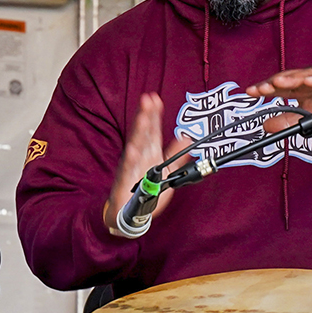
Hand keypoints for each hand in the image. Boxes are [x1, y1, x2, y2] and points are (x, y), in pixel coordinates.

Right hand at [102, 93, 192, 235]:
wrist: (132, 214)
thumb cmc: (149, 191)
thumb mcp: (168, 172)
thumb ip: (177, 155)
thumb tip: (187, 137)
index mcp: (150, 153)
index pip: (152, 130)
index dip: (154, 114)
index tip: (155, 99)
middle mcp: (140, 156)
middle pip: (143, 133)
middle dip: (146, 116)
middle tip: (148, 99)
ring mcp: (131, 167)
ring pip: (135, 147)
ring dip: (138, 132)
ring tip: (142, 118)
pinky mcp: (124, 181)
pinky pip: (128, 170)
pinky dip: (130, 160)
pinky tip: (132, 150)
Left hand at [245, 61, 311, 131]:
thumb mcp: (309, 113)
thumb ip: (288, 120)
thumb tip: (266, 127)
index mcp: (300, 87)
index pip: (278, 88)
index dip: (264, 89)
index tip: (250, 92)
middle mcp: (309, 79)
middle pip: (289, 79)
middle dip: (274, 83)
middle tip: (261, 89)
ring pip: (306, 75)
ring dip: (292, 78)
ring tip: (280, 82)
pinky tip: (311, 80)